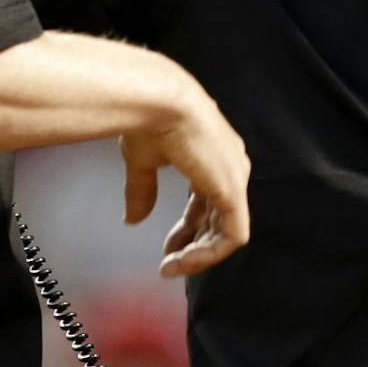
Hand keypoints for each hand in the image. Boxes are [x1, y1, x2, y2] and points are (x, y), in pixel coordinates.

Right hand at [120, 85, 251, 277]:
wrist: (156, 99)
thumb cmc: (148, 118)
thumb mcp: (143, 161)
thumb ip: (143, 191)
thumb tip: (133, 219)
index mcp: (213, 155)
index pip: (209, 200)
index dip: (189, 227)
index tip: (167, 247)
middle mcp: (230, 166)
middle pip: (218, 217)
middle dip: (194, 244)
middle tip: (169, 263)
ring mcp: (235, 177)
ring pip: (228, 231)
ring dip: (200, 254)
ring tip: (172, 267)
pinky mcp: (233, 190)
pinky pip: (232, 235)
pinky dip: (209, 254)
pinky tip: (183, 261)